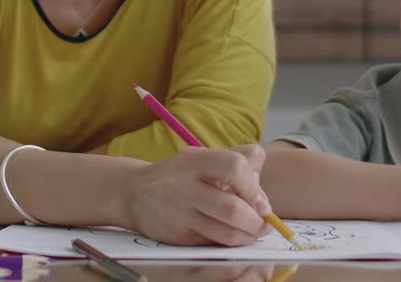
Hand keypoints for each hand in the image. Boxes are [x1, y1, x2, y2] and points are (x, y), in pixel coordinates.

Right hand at [122, 144, 272, 245]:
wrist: (134, 194)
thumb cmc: (179, 174)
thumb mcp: (202, 156)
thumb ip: (236, 157)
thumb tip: (260, 176)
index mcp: (194, 161)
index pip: (233, 167)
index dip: (254, 186)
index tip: (262, 201)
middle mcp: (184, 187)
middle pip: (232, 208)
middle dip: (257, 220)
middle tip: (266, 224)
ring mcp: (179, 214)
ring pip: (225, 233)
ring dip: (248, 236)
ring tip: (254, 232)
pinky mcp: (177, 237)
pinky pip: (212, 245)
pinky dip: (229, 244)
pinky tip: (233, 236)